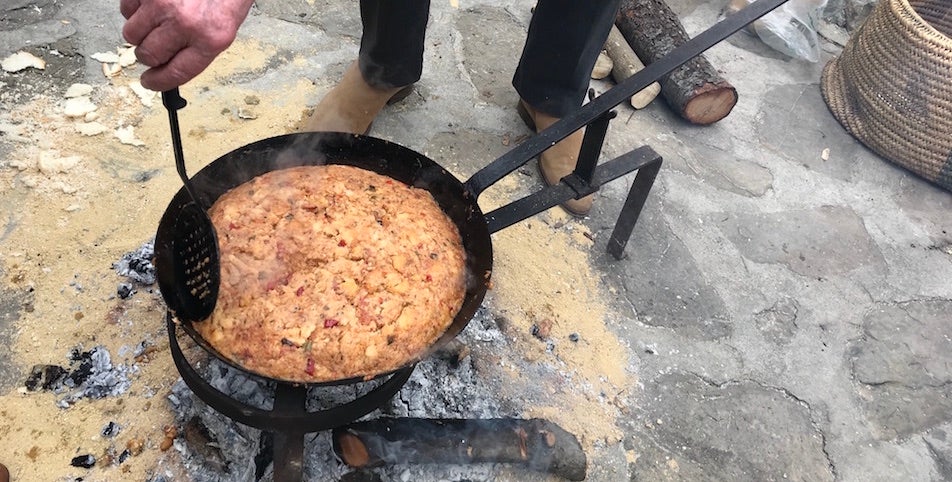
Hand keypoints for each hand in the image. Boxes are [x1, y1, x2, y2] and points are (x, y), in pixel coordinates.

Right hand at [121, 0, 254, 90]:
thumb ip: (197, 48)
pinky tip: (153, 4)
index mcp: (211, 39)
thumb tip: (167, 66)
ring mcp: (162, 4)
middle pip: (148, 55)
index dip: (159, 82)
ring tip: (157, 20)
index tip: (150, 82)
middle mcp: (185, 23)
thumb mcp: (221, 28)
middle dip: (148, 54)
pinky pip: (126, 9)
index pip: (177, 73)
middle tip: (156, 44)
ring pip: (131, 34)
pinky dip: (135, 9)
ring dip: (139, 31)